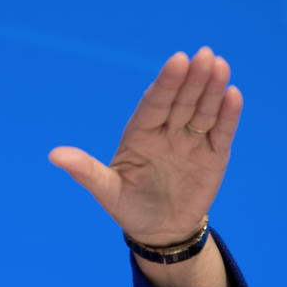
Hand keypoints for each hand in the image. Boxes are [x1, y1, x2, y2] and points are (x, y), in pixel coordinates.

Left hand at [48, 47, 241, 244]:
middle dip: (192, 79)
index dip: (165, 83)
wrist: (159, 231)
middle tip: (204, 55)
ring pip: (203, 110)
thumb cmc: (128, 207)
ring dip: (212, 89)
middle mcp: (166, 132)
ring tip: (220, 66)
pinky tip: (233, 94)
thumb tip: (53, 155)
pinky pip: (221, 132)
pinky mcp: (213, 155)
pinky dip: (228, 115)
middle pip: (181, 101)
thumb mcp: (106, 191)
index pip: (154, 104)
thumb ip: (85, 171)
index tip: (177, 60)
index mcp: (140, 134)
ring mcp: (191, 141)